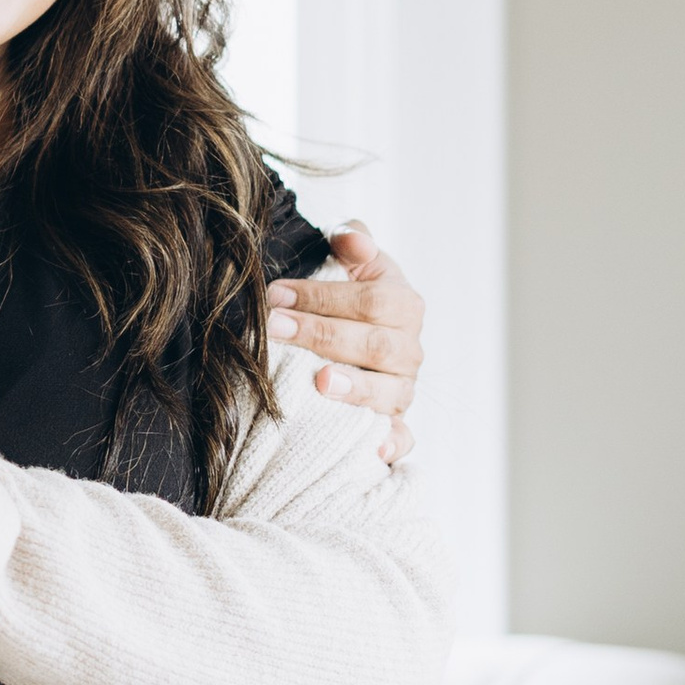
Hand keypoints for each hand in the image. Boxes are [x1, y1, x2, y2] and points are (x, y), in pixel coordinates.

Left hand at [268, 223, 424, 462]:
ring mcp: (402, 389)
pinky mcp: (393, 422)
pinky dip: (392, 444)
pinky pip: (402, 437)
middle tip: (275, 328)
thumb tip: (348, 235)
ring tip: (320, 382)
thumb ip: (352, 243)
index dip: (323, 297)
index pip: (370, 301)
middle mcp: (408, 350)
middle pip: (375, 346)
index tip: (276, 294)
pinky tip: (374, 449)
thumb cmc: (346, 297)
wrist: (355, 336)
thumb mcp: (351, 264)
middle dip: (322, 335)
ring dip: (354, 389)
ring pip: (389, 393)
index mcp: (404, 306)